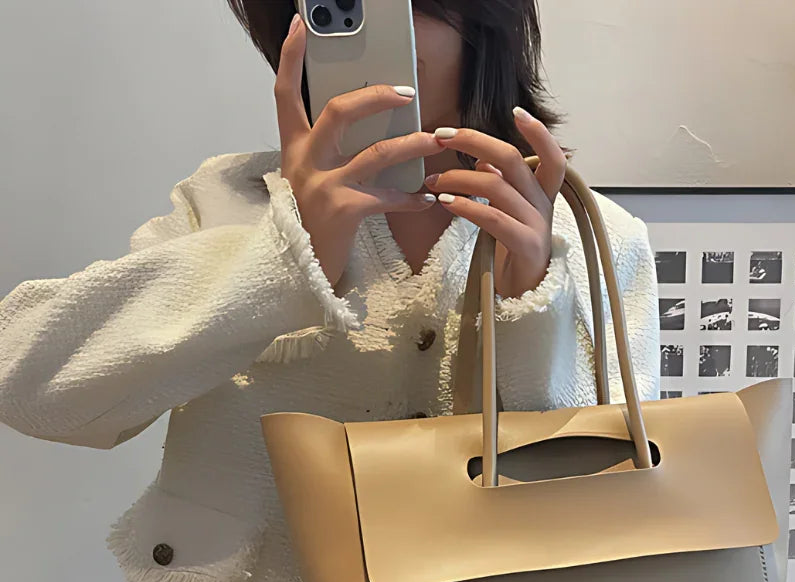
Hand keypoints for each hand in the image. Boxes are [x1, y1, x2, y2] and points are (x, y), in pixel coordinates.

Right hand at [275, 14, 439, 287]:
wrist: (301, 270)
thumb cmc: (313, 223)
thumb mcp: (310, 180)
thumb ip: (329, 151)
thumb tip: (368, 124)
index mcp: (295, 147)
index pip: (284, 92)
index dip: (289, 56)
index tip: (299, 23)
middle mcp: (305, 161)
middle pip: (338, 111)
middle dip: (375, 97)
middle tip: (406, 92)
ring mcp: (323, 185)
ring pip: (375, 153)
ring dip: (411, 145)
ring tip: (435, 141)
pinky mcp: (343, 210)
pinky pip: (387, 196)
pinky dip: (411, 198)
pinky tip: (428, 199)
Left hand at [424, 109, 567, 299]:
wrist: (524, 298)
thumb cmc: (513, 252)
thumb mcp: (508, 213)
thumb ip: (501, 185)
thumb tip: (483, 159)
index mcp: (542, 194)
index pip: (552, 156)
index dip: (538, 133)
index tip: (516, 112)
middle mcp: (543, 206)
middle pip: (513, 160)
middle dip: (474, 141)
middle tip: (440, 137)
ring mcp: (536, 226)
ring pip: (497, 186)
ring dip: (459, 178)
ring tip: (433, 181)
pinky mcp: (525, 247)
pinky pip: (494, 219)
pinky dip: (467, 207)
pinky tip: (446, 203)